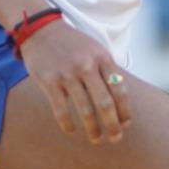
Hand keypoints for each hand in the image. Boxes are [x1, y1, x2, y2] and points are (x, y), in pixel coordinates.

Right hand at [20, 19, 131, 144]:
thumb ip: (107, 72)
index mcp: (102, 58)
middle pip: (105, 104)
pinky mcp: (49, 81)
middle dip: (113, 125)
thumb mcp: (95, 50)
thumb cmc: (73, 45)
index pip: (120, 90)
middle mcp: (87, 66)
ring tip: (96, 139)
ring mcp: (67, 74)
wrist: (42, 30)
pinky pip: (61, 110)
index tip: (126, 124)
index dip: (125, 111)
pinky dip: (67, 125)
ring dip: (93, 129)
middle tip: (115, 138)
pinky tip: (71, 131)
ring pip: (85, 110)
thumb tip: (120, 103)